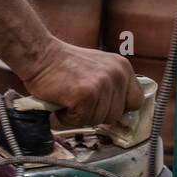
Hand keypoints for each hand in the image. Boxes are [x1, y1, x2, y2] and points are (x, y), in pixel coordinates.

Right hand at [20, 40, 141, 127]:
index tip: (105, 110)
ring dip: (79, 116)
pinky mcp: (86, 94)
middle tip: (79, 103)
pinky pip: (80, 120)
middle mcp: (117, 75)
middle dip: (95, 115)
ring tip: (68, 101)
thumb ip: (112, 85)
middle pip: (115, 115)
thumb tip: (119, 112)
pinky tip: (61, 104)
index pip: (136, 101)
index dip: (120, 109)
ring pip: (97, 120)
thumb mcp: (98, 68)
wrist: (40, 55)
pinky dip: (66, 118)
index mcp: (123, 68)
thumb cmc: (64, 65)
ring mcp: (102, 85)